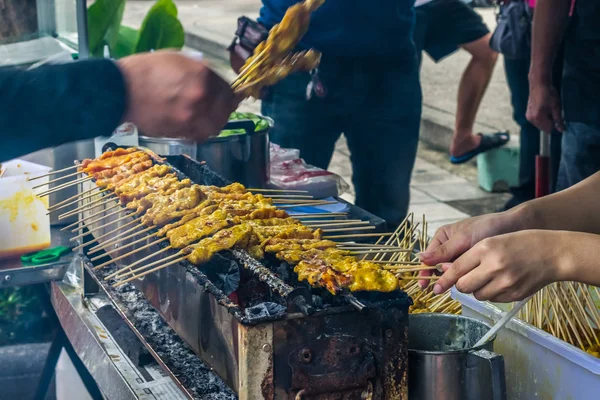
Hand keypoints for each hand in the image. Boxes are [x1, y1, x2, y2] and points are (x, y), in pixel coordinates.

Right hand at [117, 51, 239, 141]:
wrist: (118, 92)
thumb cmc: (144, 71)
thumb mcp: (176, 59)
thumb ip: (198, 69)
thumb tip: (212, 79)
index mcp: (201, 74)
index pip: (228, 88)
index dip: (230, 93)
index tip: (230, 96)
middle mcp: (201, 96)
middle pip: (226, 108)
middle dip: (226, 108)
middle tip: (224, 108)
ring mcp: (192, 116)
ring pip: (216, 125)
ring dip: (216, 122)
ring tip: (211, 118)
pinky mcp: (181, 131)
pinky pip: (201, 134)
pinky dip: (203, 131)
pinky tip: (198, 125)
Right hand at [418, 211, 522, 287]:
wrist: (514, 227)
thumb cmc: (487, 227)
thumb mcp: (463, 238)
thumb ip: (444, 251)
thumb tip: (420, 258)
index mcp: (442, 238)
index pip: (429, 258)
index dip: (425, 271)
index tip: (424, 285)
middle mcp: (450, 249)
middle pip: (439, 268)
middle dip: (442, 276)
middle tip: (443, 288)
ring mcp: (462, 258)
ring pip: (452, 273)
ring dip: (455, 278)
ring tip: (461, 282)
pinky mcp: (474, 265)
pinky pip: (465, 275)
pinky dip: (466, 279)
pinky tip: (471, 282)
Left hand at [431, 230, 570, 301]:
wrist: (552, 253)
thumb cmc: (519, 243)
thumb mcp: (491, 241)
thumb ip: (468, 256)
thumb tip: (446, 270)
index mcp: (486, 249)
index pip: (456, 269)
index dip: (444, 279)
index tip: (435, 287)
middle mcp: (494, 266)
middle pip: (463, 286)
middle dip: (460, 284)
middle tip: (466, 277)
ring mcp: (505, 283)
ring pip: (477, 295)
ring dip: (476, 289)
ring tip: (488, 276)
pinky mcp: (514, 295)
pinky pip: (492, 299)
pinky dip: (491, 293)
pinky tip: (501, 281)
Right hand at [526, 81, 564, 132]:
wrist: (539, 84)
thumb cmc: (548, 94)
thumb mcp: (556, 106)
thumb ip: (558, 119)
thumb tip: (561, 129)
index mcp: (538, 118)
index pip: (548, 129)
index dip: (555, 125)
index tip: (558, 118)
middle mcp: (531, 119)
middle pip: (543, 128)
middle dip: (549, 123)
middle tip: (553, 112)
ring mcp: (528, 116)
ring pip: (539, 124)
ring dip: (545, 120)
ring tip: (548, 109)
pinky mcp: (528, 113)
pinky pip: (536, 120)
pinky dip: (541, 117)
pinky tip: (543, 109)